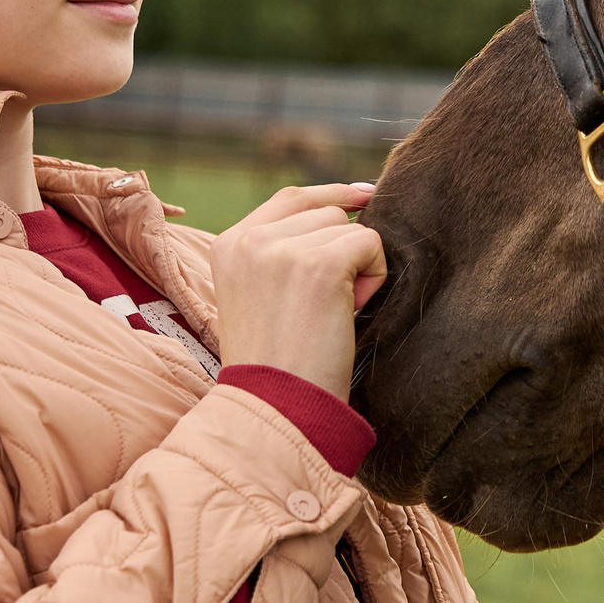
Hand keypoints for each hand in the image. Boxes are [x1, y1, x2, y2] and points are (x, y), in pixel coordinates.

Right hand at [208, 183, 385, 399]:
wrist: (276, 407)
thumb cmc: (276, 364)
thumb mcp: (257, 295)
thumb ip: (280, 252)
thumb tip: (344, 207)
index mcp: (228, 244)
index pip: (290, 199)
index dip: (331, 195)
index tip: (364, 196)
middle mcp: (250, 240)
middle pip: (326, 212)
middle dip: (341, 251)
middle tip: (325, 305)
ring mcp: (283, 249)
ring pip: (350, 228)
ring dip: (357, 267)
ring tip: (331, 313)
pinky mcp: (320, 264)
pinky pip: (370, 244)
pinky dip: (374, 277)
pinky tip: (349, 311)